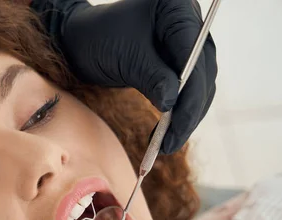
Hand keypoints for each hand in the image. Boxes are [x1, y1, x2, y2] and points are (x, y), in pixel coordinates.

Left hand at [32, 0, 217, 153]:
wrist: (79, 43)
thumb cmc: (96, 40)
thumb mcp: (125, 59)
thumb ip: (153, 78)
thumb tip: (174, 104)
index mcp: (177, 10)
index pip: (195, 55)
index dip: (191, 92)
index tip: (178, 123)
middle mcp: (188, 23)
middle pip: (202, 72)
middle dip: (189, 110)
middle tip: (172, 142)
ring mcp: (185, 44)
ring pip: (198, 86)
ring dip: (186, 117)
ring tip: (166, 144)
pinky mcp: (177, 63)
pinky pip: (186, 91)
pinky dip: (178, 113)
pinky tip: (164, 134)